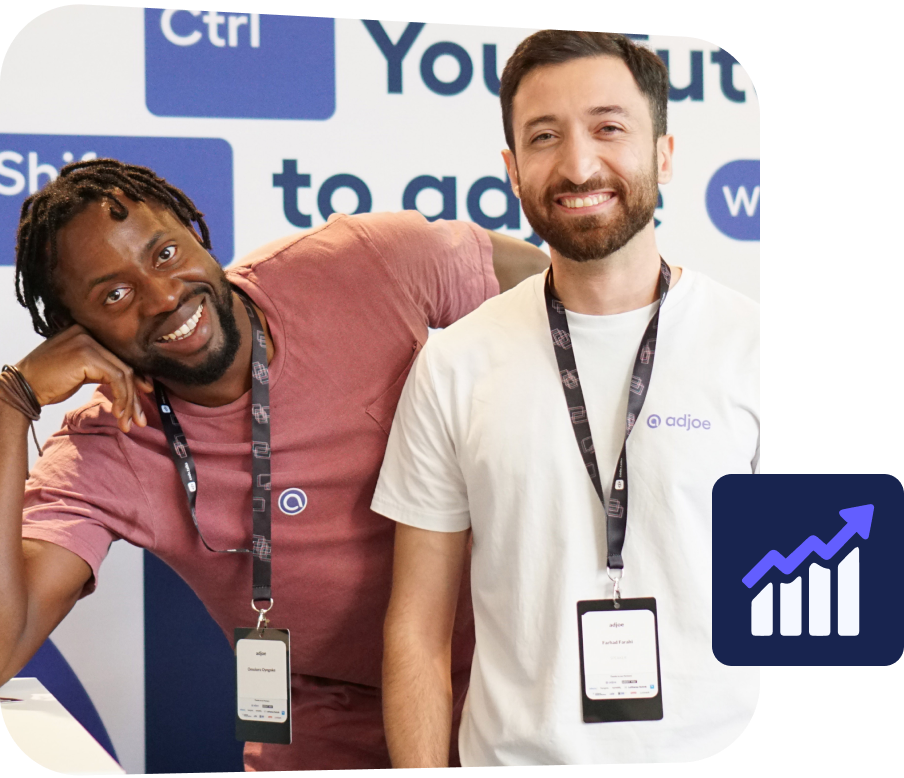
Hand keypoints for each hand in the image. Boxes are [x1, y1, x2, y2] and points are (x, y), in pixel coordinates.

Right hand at [15, 325, 152, 432]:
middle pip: (124, 365)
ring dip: (129, 401)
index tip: (146, 394)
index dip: (136, 377)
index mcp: (88, 332)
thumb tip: (134, 383)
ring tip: (128, 421)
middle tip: (139, 418)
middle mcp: (89, 332)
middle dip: (134, 395)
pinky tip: (118, 413)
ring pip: (123, 373)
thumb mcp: (81, 372)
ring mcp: (88, 341)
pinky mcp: (87, 354)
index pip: (119, 356)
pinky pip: (116, 378)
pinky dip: (122, 398)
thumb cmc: (48, 381)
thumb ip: (103, 370)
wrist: (21, 386)